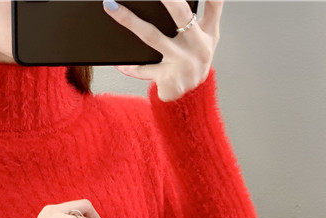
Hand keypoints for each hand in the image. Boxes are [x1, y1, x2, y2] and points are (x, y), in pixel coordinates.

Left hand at [102, 0, 222, 101]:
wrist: (191, 100)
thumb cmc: (195, 62)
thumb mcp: (208, 39)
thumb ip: (209, 12)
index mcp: (208, 33)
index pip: (214, 5)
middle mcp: (198, 47)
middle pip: (181, 14)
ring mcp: (182, 63)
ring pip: (152, 36)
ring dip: (130, 21)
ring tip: (111, 7)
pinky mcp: (167, 79)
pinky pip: (143, 69)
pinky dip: (129, 66)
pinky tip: (116, 62)